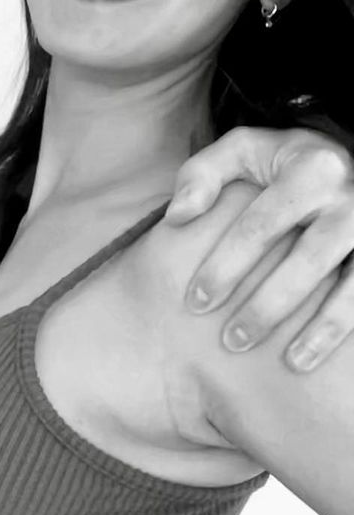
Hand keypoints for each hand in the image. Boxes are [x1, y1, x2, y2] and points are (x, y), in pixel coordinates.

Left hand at [163, 126, 353, 371]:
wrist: (347, 162)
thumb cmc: (280, 167)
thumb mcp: (243, 153)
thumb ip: (203, 173)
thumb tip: (178, 216)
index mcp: (311, 168)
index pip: (260, 225)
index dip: (225, 266)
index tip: (195, 303)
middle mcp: (352, 194)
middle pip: (308, 258)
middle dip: (268, 305)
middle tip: (232, 342)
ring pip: (353, 282)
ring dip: (324, 326)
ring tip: (292, 362)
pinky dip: (349, 326)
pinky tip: (323, 355)